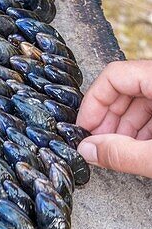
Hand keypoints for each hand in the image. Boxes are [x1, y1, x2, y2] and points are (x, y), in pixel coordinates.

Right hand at [76, 60, 151, 176]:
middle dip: (108, 118)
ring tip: (117, 151)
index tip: (84, 127)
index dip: (93, 103)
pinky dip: (143, 129)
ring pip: (141, 101)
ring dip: (124, 127)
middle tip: (97, 144)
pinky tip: (137, 150)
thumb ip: (121, 153)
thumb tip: (88, 150)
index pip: (114, 75)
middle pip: (126, 88)